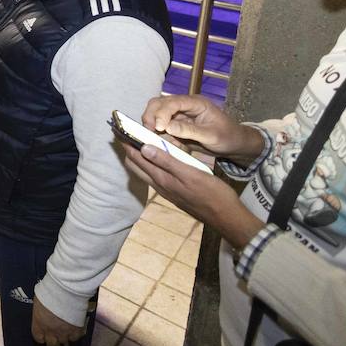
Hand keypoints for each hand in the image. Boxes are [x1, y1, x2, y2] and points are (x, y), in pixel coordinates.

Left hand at [32, 297, 84, 345]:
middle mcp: (50, 331)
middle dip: (52, 340)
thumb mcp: (38, 301)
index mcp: (39, 324)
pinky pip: (75, 338)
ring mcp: (63, 332)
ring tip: (65, 329)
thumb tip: (41, 310)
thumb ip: (40, 310)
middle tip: (55, 334)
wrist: (65, 291)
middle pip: (51, 343)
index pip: (38, 337)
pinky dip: (74, 334)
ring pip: (63, 341)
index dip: (41, 336)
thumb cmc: (49, 292)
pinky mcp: (75, 330)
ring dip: (64, 336)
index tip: (43, 335)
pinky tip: (74, 328)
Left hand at [123, 143, 263, 249]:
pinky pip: (155, 175)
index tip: (119, 128)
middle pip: (135, 165)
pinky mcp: (174, 193)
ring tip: (141, 140)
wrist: (226, 216)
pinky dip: (151, 163)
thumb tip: (143, 147)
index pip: (135, 158)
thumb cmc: (212, 193)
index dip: (126, 143)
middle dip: (129, 148)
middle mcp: (159, 185)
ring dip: (139, 156)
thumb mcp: (191, 174)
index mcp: (161, 179)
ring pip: (145, 170)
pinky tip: (160, 156)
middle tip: (128, 132)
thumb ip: (167, 161)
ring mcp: (166, 190)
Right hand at [141, 95, 264, 163]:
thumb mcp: (210, 136)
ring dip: (152, 125)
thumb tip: (167, 128)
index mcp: (195, 103)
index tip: (158, 128)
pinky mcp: (176, 125)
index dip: (162, 113)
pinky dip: (159, 134)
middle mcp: (184, 105)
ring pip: (157, 113)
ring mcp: (179, 115)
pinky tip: (166, 143)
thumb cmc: (227, 137)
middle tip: (149, 132)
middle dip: (151, 116)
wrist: (235, 144)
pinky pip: (162, 127)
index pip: (172, 102)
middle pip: (159, 103)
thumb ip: (189, 131)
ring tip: (155, 139)